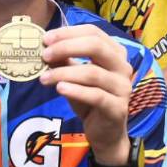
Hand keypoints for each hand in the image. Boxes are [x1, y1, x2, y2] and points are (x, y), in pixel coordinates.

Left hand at [40, 24, 132, 164]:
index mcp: (115, 53)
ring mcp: (123, 87)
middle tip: (45, 54)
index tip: (46, 39)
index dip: (69, 33)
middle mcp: (123, 66)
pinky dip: (75, 90)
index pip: (93, 32)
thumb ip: (63, 61)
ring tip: (44, 78)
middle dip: (67, 47)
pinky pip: (96, 95)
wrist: (106, 134)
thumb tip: (45, 46)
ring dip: (64, 73)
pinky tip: (59, 89)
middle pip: (96, 46)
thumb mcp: (73, 78)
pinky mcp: (117, 108)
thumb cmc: (90, 100)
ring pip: (92, 73)